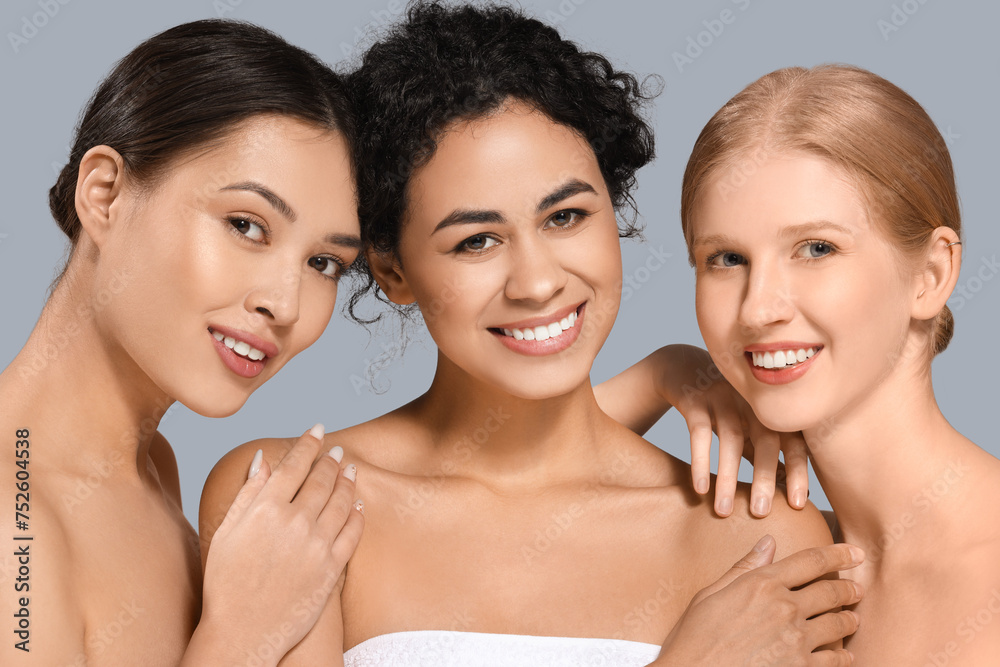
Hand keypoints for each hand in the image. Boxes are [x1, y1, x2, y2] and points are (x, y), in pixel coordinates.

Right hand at [192, 425, 363, 665]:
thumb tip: (262, 459)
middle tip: (336, 450)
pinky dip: (358, 513)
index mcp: (265, 510)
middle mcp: (295, 522)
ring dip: (348, 480)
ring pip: (341, 501)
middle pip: (322, 479)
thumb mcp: (226, 532)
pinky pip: (353, 532)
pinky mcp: (332, 568)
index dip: (308, 443)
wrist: (242, 633)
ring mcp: (317, 545)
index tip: (317, 429)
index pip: (294, 465)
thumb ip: (248, 493)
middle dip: (331, 460)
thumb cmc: (226, 583)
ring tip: (350, 469)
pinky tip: (358, 503)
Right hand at [653, 536, 862, 665]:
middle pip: (831, 591)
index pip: (811, 561)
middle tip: (857, 589)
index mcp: (761, 584)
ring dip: (850, 619)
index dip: (839, 554)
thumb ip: (744, 568)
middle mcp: (783, 608)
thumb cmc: (694, 638)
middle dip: (849, 588)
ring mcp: (795, 641)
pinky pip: (834, 659)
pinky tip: (844, 655)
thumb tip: (769, 543)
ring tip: (853, 619)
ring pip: (838, 624)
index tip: (855, 552)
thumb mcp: (710, 595)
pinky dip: (843, 655)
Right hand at [656, 344, 809, 517]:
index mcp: (771, 410)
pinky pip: (699, 432)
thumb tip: (789, 486)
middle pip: (766, 440)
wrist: (682, 368)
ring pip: (731, 439)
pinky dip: (701, 461)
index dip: (797, 471)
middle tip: (760, 513)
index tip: (797, 504)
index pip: (793, 441)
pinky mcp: (695, 399)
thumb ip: (765, 451)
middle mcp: (752, 400)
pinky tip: (700, 488)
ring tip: (723, 510)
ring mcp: (724, 396)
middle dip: (764, 478)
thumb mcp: (746, 426)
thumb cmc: (723, 407)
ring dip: (728, 477)